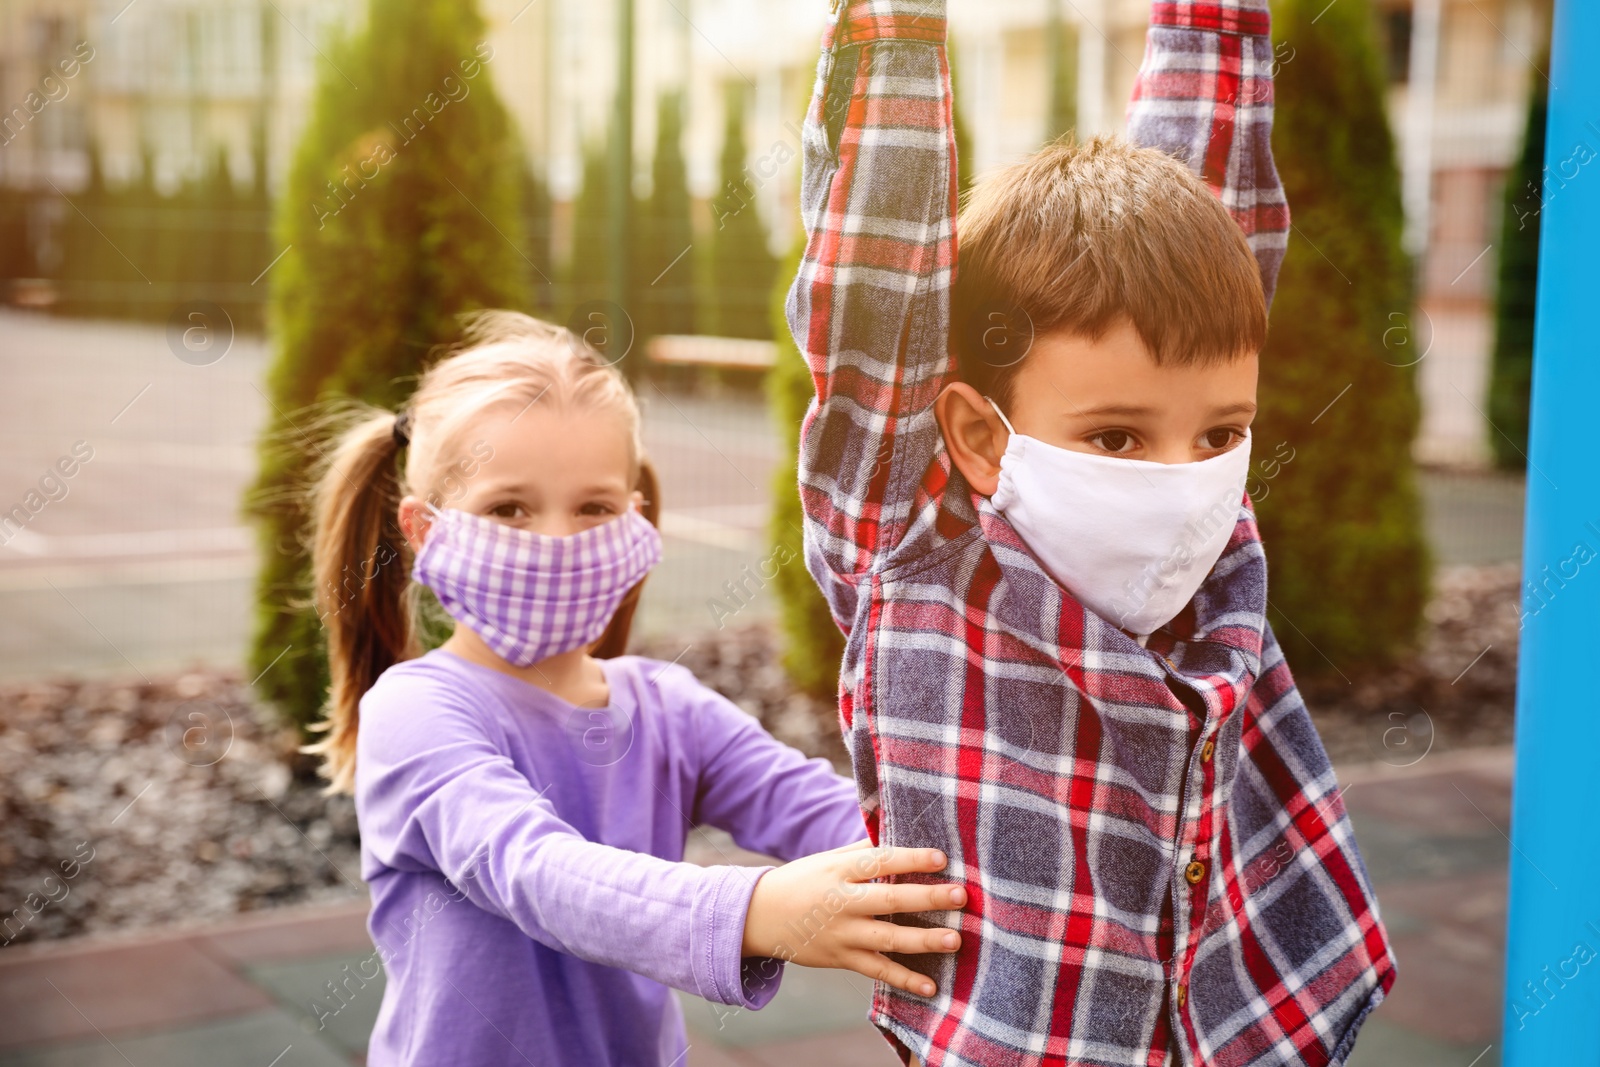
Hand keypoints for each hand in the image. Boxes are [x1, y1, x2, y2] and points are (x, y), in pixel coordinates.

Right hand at [740, 839, 965, 996]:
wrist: (759, 917)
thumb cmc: (802, 881)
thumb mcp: (827, 860)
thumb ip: (863, 849)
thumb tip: (899, 831)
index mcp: (839, 871)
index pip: (879, 861)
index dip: (910, 859)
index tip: (941, 858)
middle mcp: (842, 902)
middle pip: (889, 899)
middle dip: (927, 897)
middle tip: (960, 896)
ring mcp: (842, 934)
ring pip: (887, 938)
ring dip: (923, 940)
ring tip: (955, 940)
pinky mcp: (841, 958)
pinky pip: (877, 971)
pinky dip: (903, 980)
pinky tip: (930, 987)